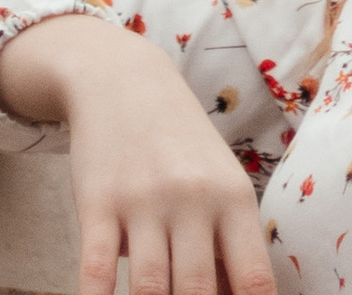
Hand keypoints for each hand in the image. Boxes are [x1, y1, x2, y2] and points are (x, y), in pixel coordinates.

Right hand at [0, 14, 275, 294]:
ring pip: (150, 288)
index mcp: (233, 198)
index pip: (254, 279)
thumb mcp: (221, 183)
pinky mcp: (98, 202)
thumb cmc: (182, 145)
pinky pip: (97, 268)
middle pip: (198, 291)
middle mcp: (191, 198)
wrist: (122, 78)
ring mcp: (142, 200)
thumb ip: (229, 246)